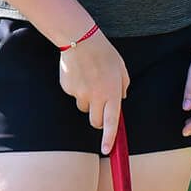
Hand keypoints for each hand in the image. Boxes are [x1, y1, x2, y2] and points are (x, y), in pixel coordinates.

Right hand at [57, 32, 129, 152]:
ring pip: (84, 107)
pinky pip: (74, 95)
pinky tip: (80, 74)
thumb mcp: (121, 69)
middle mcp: (95, 97)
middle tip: (101, 103)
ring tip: (90, 80)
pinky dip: (78, 89)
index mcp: (111, 93)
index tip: (106, 150)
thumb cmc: (105, 54)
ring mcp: (80, 94)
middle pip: (95, 121)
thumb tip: (120, 100)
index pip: (111, 123)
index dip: (109, 138)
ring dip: (88, 101)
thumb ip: (123, 87)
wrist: (81, 40)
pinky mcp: (68, 89)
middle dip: (98, 118)